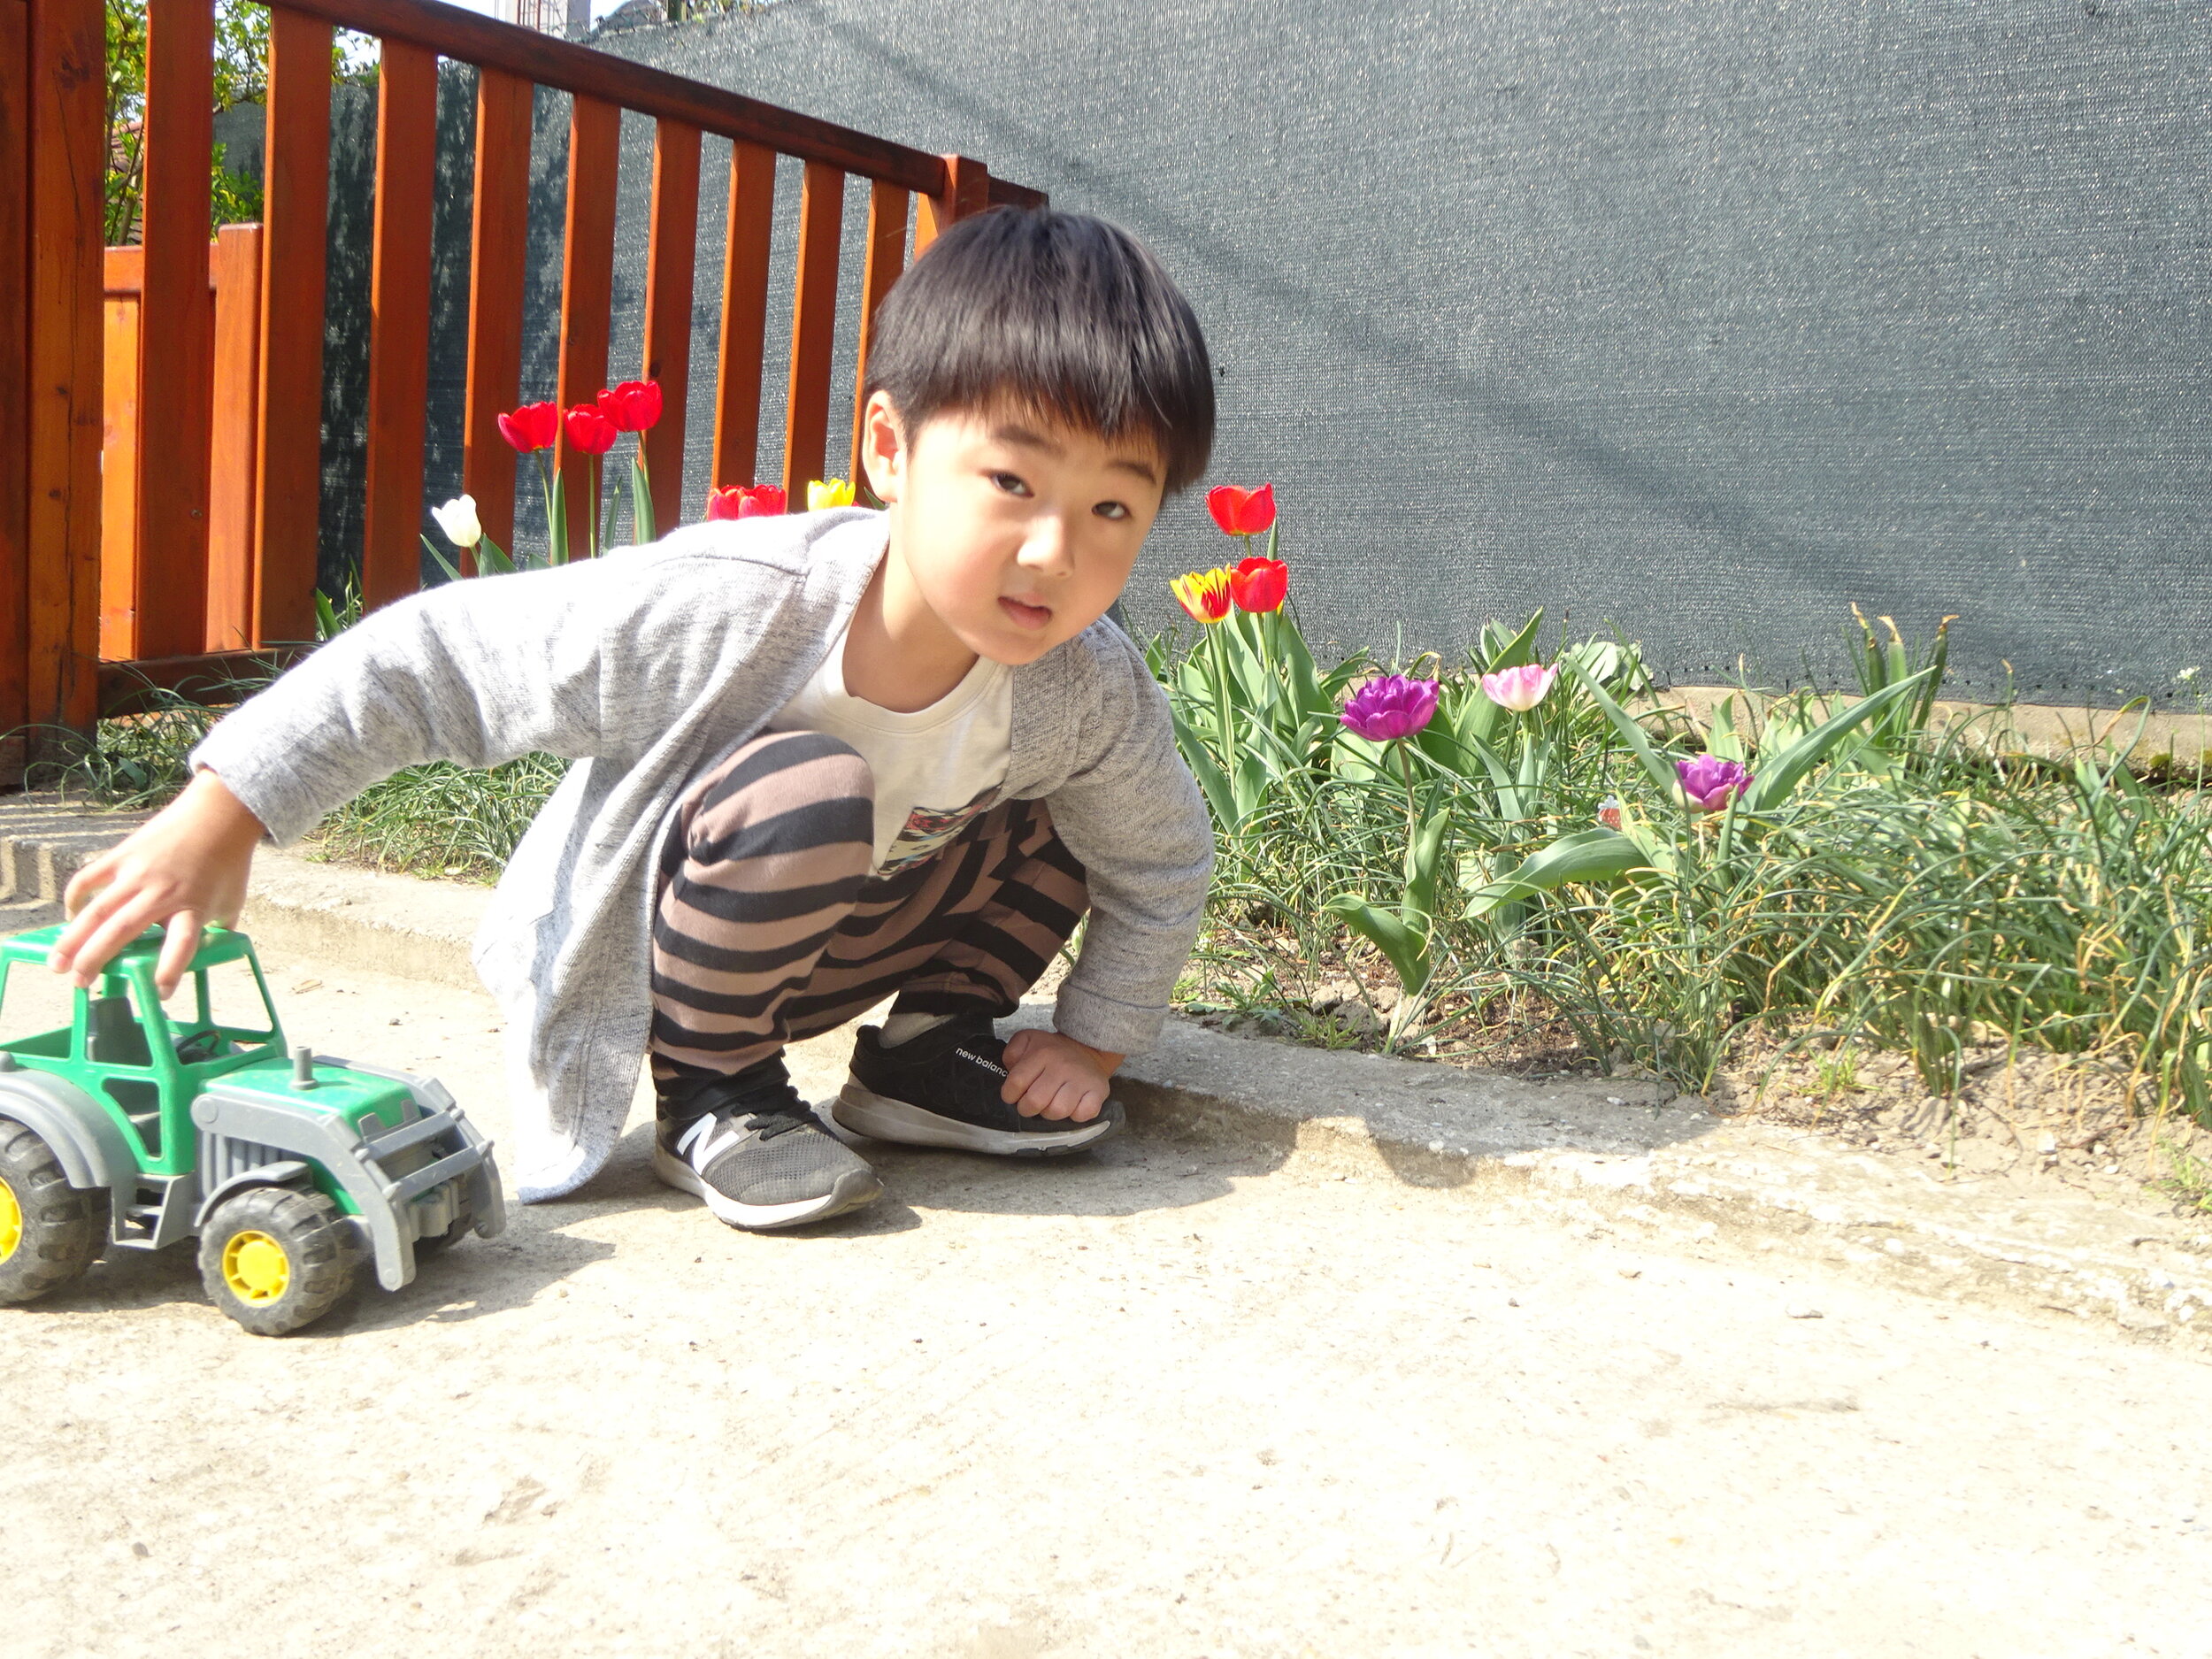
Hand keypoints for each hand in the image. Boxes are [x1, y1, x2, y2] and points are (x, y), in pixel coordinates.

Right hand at [48, 769, 265, 997]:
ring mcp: (138, 873)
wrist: (219, 814)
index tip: (161, 994)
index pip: (182, 945)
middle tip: (80, 984)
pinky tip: (69, 918)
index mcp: (193, 907)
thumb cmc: (228, 861)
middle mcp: (162, 893)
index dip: (171, 970)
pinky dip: (74, 898)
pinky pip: (89, 878)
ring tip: (57, 964)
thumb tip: (211, 955)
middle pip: (123, 930)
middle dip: (96, 960)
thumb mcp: (231, 902)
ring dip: (73, 939)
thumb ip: (217, 930)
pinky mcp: (122, 855)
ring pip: (97, 910)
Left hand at [1000, 1029, 1121, 1121]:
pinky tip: (1072, 1105)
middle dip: (1027, 1108)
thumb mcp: (1028, 1040)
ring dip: (1050, 1113)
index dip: (1009, 1095)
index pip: (1016, 1082)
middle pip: (1035, 1101)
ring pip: (1057, 1111)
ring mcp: (1081, 1080)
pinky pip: (1082, 1114)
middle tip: (1031, 1104)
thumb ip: (1012, 1052)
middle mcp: (1062, 1066)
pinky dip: (1075, 1115)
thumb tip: (1009, 1069)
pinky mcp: (1098, 1091)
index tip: (1013, 1095)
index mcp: (1042, 1053)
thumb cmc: (1054, 1051)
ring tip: (1051, 1103)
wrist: (1088, 1048)